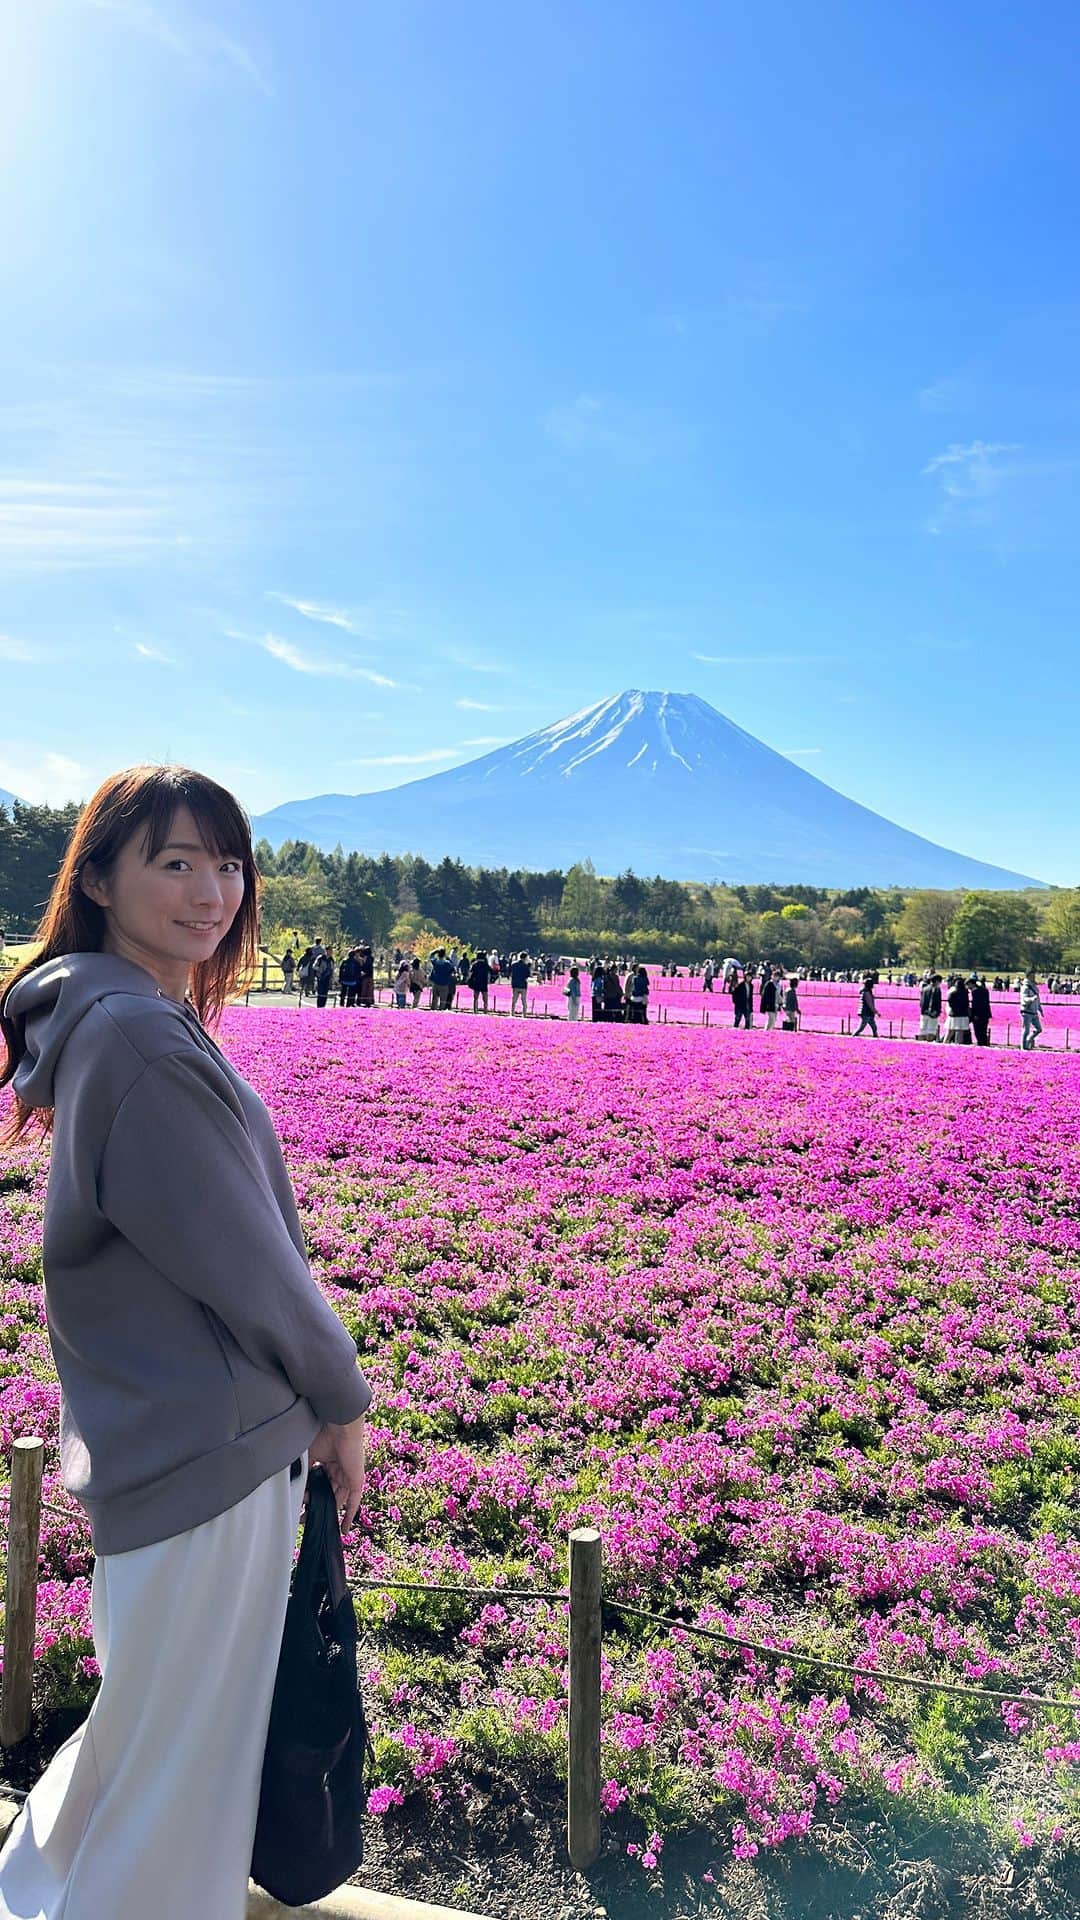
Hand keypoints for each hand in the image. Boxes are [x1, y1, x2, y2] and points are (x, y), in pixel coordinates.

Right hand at [305, 1413, 366, 1531]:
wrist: (339, 1426)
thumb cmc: (323, 1434)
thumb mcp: (309, 1455)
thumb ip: (304, 1471)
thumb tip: (295, 1487)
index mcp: (328, 1461)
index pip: (318, 1483)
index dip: (309, 1494)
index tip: (298, 1504)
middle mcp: (339, 1469)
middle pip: (328, 1493)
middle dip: (317, 1504)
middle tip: (304, 1518)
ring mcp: (348, 1476)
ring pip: (337, 1499)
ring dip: (327, 1510)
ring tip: (314, 1521)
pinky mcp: (356, 1481)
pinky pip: (354, 1501)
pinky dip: (349, 1515)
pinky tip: (343, 1529)